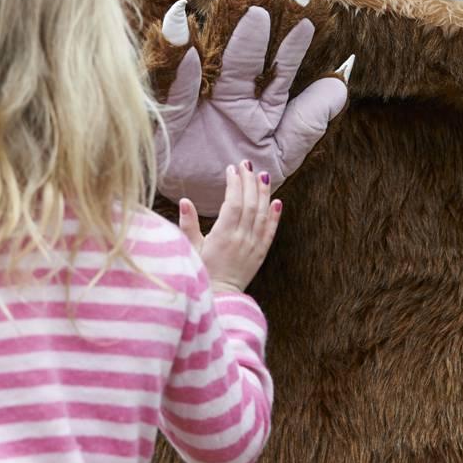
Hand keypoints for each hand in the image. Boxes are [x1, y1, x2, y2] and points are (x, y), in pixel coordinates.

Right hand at [149, 0, 349, 215]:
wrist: (204, 212)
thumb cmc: (245, 176)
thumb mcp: (283, 151)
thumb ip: (310, 119)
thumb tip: (342, 82)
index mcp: (261, 105)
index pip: (281, 67)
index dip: (294, 42)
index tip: (306, 6)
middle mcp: (231, 98)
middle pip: (246, 56)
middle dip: (256, 18)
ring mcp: (201, 104)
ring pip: (214, 65)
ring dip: (224, 34)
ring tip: (236, 4)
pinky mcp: (170, 115)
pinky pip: (175, 87)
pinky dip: (178, 57)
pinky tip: (180, 23)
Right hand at [176, 161, 281, 293]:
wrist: (219, 298)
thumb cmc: (201, 272)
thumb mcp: (190, 249)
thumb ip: (188, 224)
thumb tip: (184, 201)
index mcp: (223, 236)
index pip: (233, 203)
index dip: (234, 184)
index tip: (231, 170)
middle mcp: (241, 239)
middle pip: (250, 204)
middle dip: (249, 181)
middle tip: (246, 164)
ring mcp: (253, 246)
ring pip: (263, 214)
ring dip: (263, 193)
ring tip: (262, 175)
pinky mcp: (260, 253)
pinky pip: (271, 231)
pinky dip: (275, 216)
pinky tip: (277, 201)